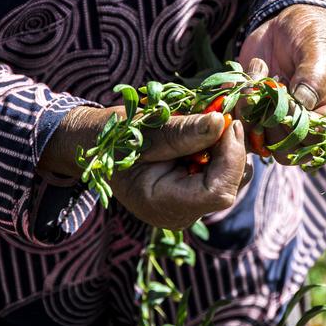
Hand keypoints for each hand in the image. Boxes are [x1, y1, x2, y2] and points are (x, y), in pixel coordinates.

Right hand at [39, 107, 247, 228]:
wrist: (93, 145)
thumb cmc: (110, 137)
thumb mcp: (142, 129)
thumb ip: (180, 131)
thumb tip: (219, 122)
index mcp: (162, 205)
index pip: (217, 192)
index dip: (230, 158)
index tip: (226, 122)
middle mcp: (180, 212)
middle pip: (229, 185)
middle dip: (232, 148)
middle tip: (224, 112)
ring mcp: (188, 204)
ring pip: (231, 178)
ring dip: (229, 145)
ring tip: (212, 118)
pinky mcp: (193, 190)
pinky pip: (221, 171)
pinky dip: (221, 147)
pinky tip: (208, 127)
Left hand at [238, 4, 325, 161]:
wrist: (284, 22)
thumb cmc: (312, 30)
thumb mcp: (319, 45)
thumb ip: (315, 73)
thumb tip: (304, 102)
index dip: (306, 130)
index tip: (292, 101)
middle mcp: (308, 124)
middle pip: (289, 151)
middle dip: (270, 123)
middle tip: (266, 87)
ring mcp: (279, 123)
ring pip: (259, 143)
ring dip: (249, 112)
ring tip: (254, 76)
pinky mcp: (255, 116)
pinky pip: (239, 127)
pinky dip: (234, 106)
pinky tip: (240, 79)